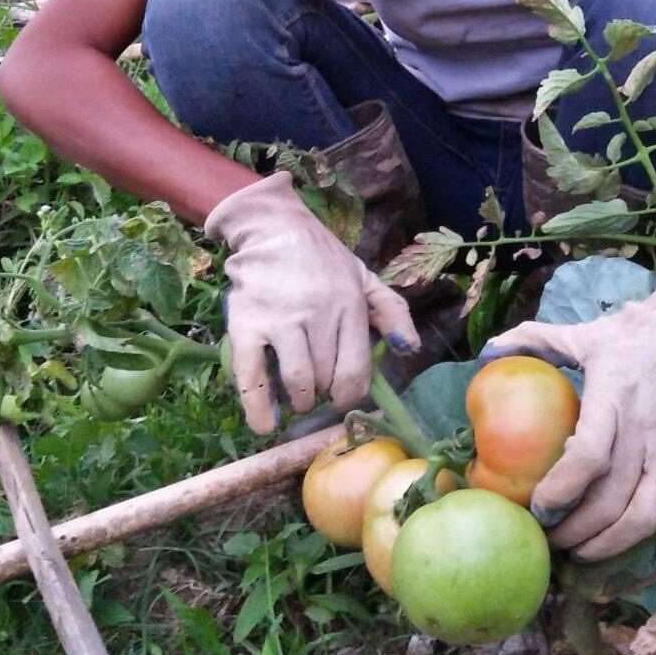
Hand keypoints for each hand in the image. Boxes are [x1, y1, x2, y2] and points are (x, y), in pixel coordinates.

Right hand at [205, 171, 418, 432]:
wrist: (273, 230)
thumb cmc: (322, 260)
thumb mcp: (364, 278)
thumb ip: (392, 312)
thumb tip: (409, 349)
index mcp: (350, 305)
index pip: (356, 368)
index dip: (351, 393)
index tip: (343, 398)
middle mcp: (318, 314)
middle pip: (326, 377)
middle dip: (324, 392)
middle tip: (318, 388)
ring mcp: (280, 320)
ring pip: (297, 380)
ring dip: (301, 399)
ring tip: (300, 397)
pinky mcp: (246, 325)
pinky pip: (252, 377)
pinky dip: (259, 408)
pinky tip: (265, 424)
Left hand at [480, 247, 655, 617]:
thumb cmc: (636, 332)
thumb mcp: (584, 331)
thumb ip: (534, 340)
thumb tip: (485, 353)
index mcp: (616, 395)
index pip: (589, 455)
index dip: (561, 489)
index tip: (539, 507)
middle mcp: (650, 430)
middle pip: (610, 499)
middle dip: (574, 531)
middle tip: (549, 538)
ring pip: (645, 517)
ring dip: (609, 546)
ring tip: (581, 553)